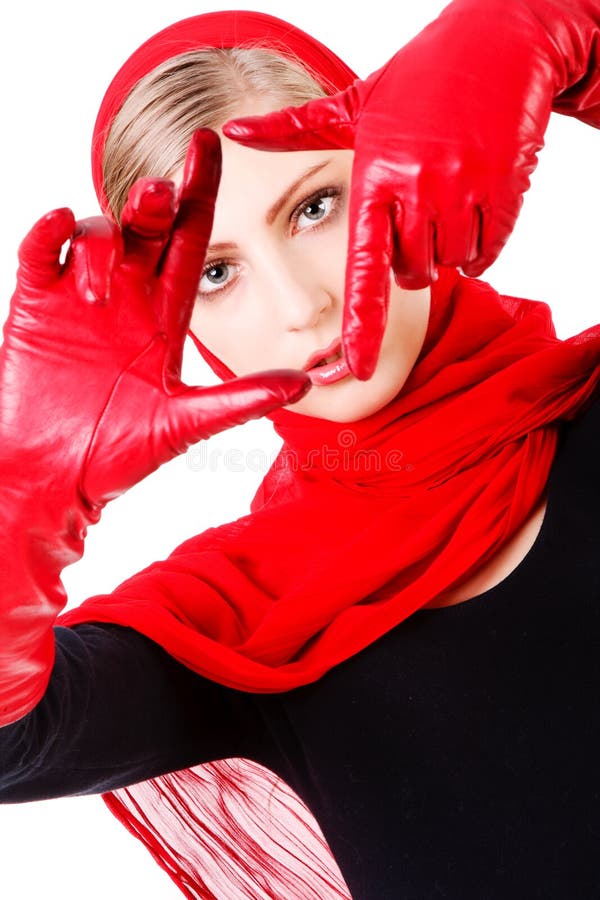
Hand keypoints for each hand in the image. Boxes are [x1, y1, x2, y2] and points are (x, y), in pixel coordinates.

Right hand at [1, 129, 309, 522]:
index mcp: (166, 316)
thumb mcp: (185, 423)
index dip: (200, 193)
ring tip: (101, 293)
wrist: (53, 478)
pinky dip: (48, 234)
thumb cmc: (119, 455)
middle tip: (161, 193)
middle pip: (146, 227)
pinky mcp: (36, 306)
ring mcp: (80, 299)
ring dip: (103, 243)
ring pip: (97, 235)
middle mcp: (129, 298)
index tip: (211, 145)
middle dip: (155, 200)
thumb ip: (240, 400)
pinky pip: (40, 252)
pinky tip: (58, 229)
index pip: (190, 241)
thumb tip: (305, 382)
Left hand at [223, 0, 599, 378]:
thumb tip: (232, 130)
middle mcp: (415, 188)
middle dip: (411, 258)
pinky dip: (480, 242)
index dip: (362, 324)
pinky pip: (487, 251)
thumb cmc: (417, 81)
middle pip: (410, 274)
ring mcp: (462, 189)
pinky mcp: (502, 190)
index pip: (364, 269)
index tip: (355, 367)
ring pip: (449, 264)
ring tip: (445, 197)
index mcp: (372, 178)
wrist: (499, 46)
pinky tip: (473, 201)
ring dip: (446, 248)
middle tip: (416, 211)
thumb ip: (294, 131)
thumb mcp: (352, 105)